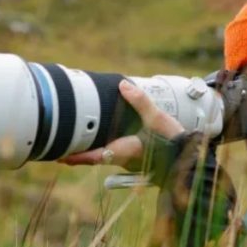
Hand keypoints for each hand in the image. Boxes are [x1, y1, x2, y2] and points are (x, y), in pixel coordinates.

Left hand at [58, 79, 184, 168]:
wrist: (188, 157)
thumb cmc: (172, 141)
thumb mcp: (157, 118)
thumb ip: (140, 102)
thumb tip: (122, 85)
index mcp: (125, 151)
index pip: (95, 156)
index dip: (76, 156)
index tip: (60, 155)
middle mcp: (124, 159)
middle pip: (95, 159)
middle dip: (77, 156)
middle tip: (58, 151)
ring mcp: (128, 161)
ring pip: (103, 157)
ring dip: (89, 153)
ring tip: (74, 144)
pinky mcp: (134, 159)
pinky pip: (113, 155)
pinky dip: (102, 149)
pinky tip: (101, 141)